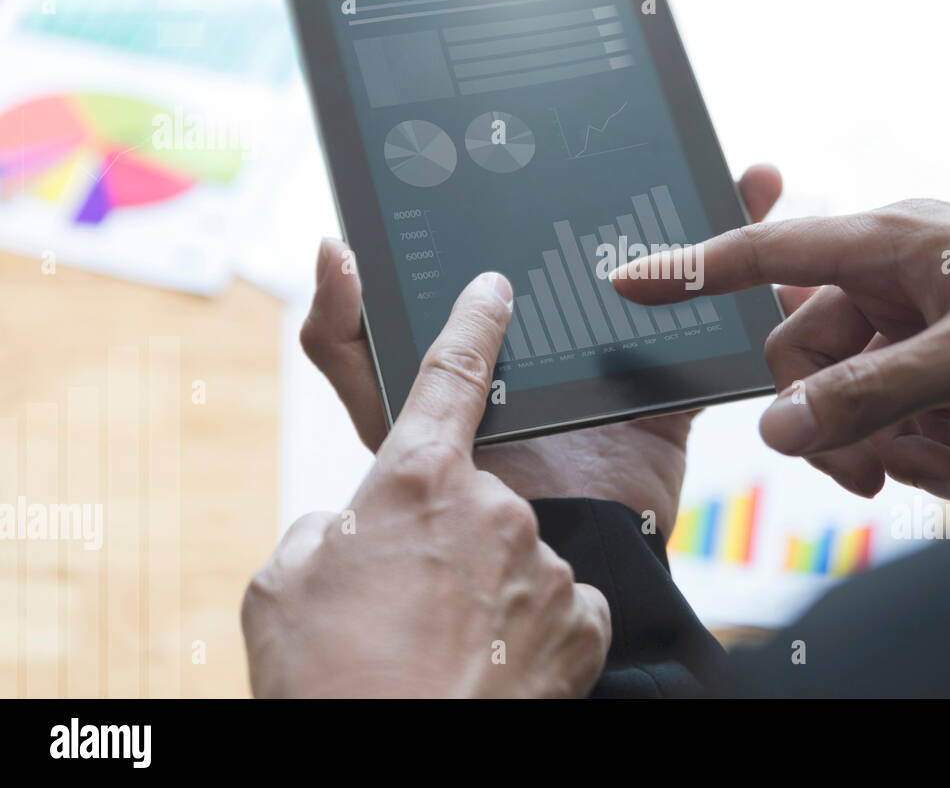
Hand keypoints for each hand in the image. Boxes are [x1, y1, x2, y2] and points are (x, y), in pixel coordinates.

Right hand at [244, 273, 610, 697]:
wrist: (390, 772)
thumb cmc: (327, 680)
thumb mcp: (285, 584)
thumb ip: (330, 524)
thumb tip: (358, 522)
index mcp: (414, 480)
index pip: (451, 374)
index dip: (474, 324)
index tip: (495, 290)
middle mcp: (494, 507)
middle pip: (476, 501)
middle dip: (447, 542)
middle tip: (410, 608)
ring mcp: (545, 563)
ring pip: (516, 558)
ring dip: (485, 593)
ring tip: (446, 651)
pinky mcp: (583, 621)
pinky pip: (560, 605)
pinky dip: (531, 629)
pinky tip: (497, 664)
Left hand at [301, 165, 783, 535]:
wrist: (564, 550)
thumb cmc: (465, 486)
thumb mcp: (382, 409)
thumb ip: (347, 341)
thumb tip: (334, 245)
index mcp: (492, 323)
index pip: (511, 228)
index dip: (530, 171)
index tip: (550, 112)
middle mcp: (556, 323)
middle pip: (596, 233)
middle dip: (628, 176)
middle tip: (651, 127)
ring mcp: (619, 346)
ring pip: (664, 263)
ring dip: (702, 211)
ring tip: (728, 168)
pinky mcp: (670, 377)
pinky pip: (714, 313)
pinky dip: (744, 270)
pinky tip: (758, 207)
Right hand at [612, 199, 949, 501]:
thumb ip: (868, 392)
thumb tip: (778, 426)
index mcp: (886, 243)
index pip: (766, 251)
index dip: (692, 268)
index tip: (628, 280)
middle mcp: (892, 268)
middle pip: (808, 350)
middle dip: (834, 421)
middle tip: (878, 478)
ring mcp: (919, 305)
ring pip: (855, 383)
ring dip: (888, 439)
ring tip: (949, 477)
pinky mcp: (945, 339)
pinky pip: (898, 391)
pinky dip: (920, 434)